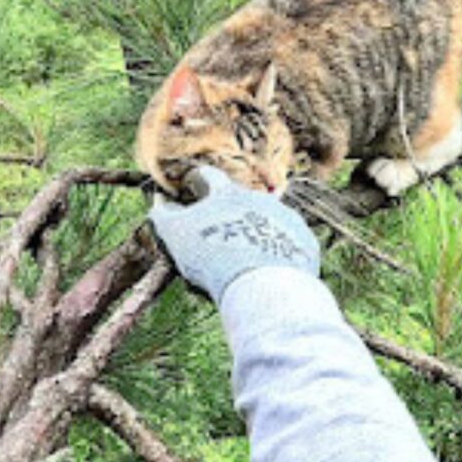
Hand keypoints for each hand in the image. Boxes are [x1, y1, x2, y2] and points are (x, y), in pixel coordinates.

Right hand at [148, 166, 319, 302]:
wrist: (262, 284)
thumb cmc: (213, 256)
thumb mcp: (176, 235)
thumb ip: (163, 215)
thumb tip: (158, 202)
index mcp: (228, 194)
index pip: (211, 177)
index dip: (199, 180)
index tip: (194, 183)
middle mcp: (260, 199)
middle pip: (242, 200)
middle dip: (231, 212)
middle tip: (220, 230)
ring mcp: (286, 219)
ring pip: (267, 221)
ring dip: (255, 232)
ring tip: (244, 257)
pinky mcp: (304, 243)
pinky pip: (288, 244)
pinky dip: (277, 252)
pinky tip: (267, 271)